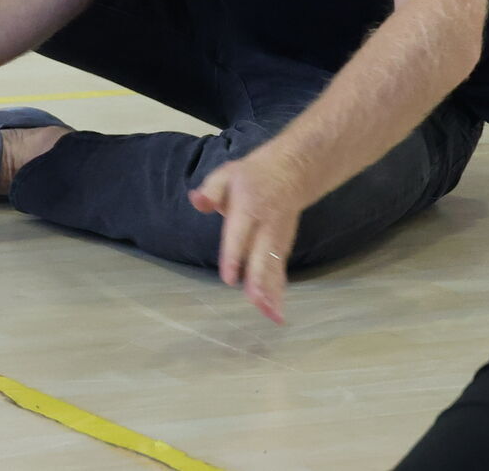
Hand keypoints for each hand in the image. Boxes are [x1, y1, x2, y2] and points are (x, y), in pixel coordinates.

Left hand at [187, 145, 313, 323]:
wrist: (292, 171)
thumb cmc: (251, 177)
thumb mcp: (227, 174)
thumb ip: (211, 190)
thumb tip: (196, 201)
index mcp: (248, 208)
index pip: (240, 234)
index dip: (235, 256)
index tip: (230, 279)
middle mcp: (266, 226)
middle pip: (262, 255)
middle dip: (260, 281)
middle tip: (256, 303)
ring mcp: (278, 237)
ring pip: (274, 267)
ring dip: (273, 292)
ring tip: (272, 316)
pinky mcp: (284, 246)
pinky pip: (280, 270)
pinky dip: (279, 290)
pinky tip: (275, 310)